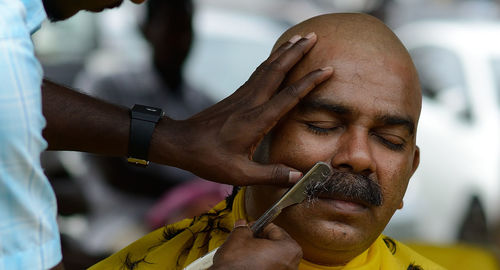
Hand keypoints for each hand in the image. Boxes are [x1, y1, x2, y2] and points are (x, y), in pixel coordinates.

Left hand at [151, 32, 332, 185]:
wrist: (180, 142)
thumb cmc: (209, 159)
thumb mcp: (240, 174)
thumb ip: (271, 175)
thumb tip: (297, 177)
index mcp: (256, 120)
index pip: (288, 96)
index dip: (309, 81)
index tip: (327, 70)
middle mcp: (250, 103)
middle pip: (277, 70)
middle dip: (296, 52)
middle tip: (313, 36)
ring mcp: (241, 97)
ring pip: (266, 68)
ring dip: (283, 53)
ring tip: (298, 39)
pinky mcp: (235, 97)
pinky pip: (256, 74)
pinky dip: (270, 62)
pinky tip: (275, 59)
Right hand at [209, 220, 301, 269]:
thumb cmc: (237, 266)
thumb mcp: (239, 238)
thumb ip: (244, 228)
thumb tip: (243, 226)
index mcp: (289, 249)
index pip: (274, 229)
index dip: (258, 227)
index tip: (250, 229)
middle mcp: (291, 264)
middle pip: (275, 244)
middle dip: (260, 240)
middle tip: (247, 240)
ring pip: (272, 257)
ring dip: (259, 253)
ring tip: (246, 253)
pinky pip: (269, 267)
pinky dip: (260, 264)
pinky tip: (248, 264)